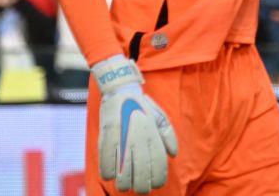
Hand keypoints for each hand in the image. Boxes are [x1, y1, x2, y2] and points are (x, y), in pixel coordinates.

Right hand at [93, 56, 178, 193]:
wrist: (121, 92)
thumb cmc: (142, 108)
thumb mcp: (161, 118)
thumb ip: (169, 137)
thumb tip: (172, 155)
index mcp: (153, 136)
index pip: (158, 167)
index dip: (157, 181)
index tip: (155, 184)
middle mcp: (139, 140)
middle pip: (141, 176)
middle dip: (142, 187)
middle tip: (140, 188)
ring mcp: (122, 140)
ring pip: (123, 175)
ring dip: (124, 184)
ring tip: (125, 184)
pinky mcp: (106, 139)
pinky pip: (106, 165)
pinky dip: (108, 174)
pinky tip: (110, 174)